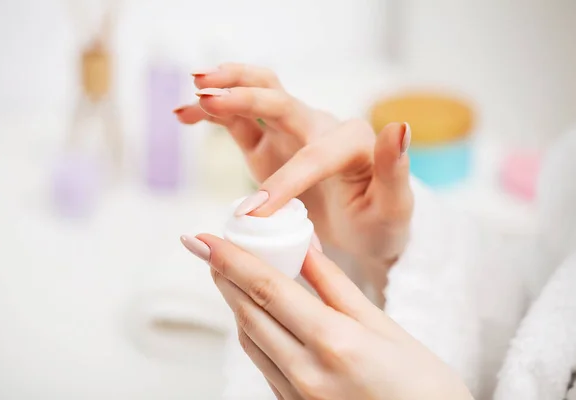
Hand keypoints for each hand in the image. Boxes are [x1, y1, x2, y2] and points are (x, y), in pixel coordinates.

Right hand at [175, 64, 412, 265]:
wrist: (365, 230)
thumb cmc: (382, 221)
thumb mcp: (396, 204)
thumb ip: (396, 167)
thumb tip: (399, 126)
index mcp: (352, 143)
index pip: (313, 155)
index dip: (284, 181)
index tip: (256, 214)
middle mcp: (320, 128)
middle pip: (279, 99)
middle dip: (244, 96)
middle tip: (209, 95)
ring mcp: (292, 134)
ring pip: (257, 97)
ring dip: (225, 91)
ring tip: (194, 94)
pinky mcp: (271, 147)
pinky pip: (239, 123)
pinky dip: (214, 114)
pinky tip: (187, 113)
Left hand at [180, 234, 472, 399]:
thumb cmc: (423, 386)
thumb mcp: (384, 327)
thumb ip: (336, 286)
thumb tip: (304, 248)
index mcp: (333, 343)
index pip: (267, 290)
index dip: (230, 260)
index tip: (201, 238)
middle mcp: (306, 372)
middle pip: (248, 313)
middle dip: (223, 275)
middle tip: (210, 247)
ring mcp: (296, 395)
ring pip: (249, 339)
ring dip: (234, 301)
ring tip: (229, 271)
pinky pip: (262, 361)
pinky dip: (254, 330)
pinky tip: (256, 311)